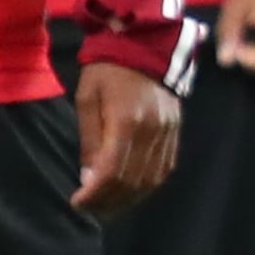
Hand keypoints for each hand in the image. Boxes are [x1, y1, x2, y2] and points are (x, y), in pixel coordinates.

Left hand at [72, 59, 181, 218]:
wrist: (145, 45)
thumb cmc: (107, 70)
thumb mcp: (87, 99)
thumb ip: (89, 140)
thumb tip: (88, 178)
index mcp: (126, 122)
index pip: (111, 172)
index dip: (94, 194)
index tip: (78, 202)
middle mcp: (151, 131)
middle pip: (132, 181)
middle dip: (108, 201)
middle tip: (90, 208)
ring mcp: (168, 133)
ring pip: (151, 180)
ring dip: (129, 198)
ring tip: (109, 204)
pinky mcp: (176, 131)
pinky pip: (164, 168)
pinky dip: (148, 185)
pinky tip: (132, 190)